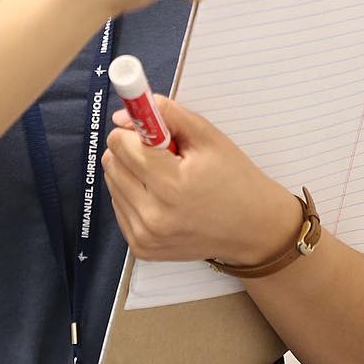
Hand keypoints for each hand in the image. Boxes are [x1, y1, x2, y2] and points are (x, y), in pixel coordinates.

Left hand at [101, 95, 303, 264]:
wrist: (252, 229)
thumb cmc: (234, 178)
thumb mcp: (207, 136)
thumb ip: (166, 115)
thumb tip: (122, 116)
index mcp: (171, 186)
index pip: (121, 145)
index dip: (135, 131)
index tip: (152, 132)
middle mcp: (152, 216)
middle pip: (112, 163)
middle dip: (131, 150)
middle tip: (161, 154)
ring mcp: (144, 236)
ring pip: (112, 183)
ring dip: (131, 172)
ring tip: (166, 177)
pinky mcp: (140, 248)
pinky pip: (119, 206)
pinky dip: (133, 194)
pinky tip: (161, 196)